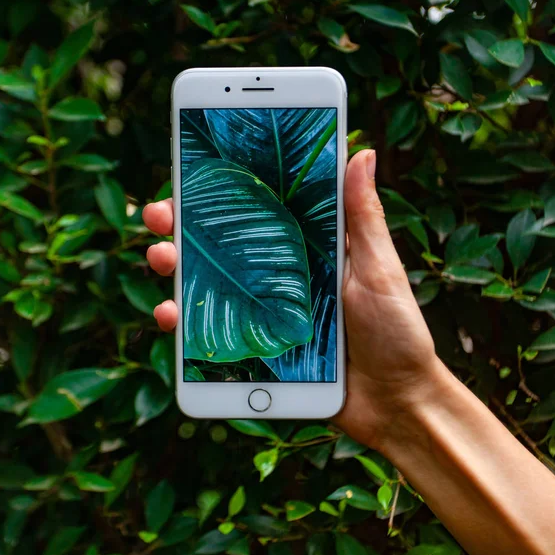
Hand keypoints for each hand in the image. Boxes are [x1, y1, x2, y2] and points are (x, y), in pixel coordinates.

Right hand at [143, 150, 442, 450]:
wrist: (395, 402)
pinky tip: (170, 313)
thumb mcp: (379, 268)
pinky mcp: (255, 348)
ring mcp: (262, 313)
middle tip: (159, 215)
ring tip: (160, 257)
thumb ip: (363, 216)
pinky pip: (210, 331)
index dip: (225, 192)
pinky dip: (185, 322)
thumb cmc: (396, 331)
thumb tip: (362, 152)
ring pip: (208, 283)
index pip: (259, 212)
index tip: (194, 171)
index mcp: (307, 250)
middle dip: (184, 225)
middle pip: (222, 245)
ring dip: (174, 267)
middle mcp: (278, 278)